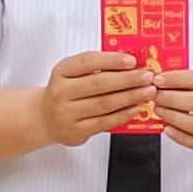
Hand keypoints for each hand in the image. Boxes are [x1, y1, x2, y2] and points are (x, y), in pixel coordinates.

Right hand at [32, 49, 157, 146]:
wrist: (45, 117)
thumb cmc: (65, 92)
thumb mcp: (72, 73)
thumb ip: (97, 67)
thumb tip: (130, 63)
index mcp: (62, 71)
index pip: (88, 61)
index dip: (111, 60)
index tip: (132, 60)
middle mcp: (62, 91)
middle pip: (99, 83)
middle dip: (127, 79)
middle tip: (147, 77)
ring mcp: (67, 113)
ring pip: (104, 103)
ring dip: (130, 97)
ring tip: (147, 91)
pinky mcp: (76, 131)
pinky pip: (105, 122)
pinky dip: (124, 114)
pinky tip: (136, 108)